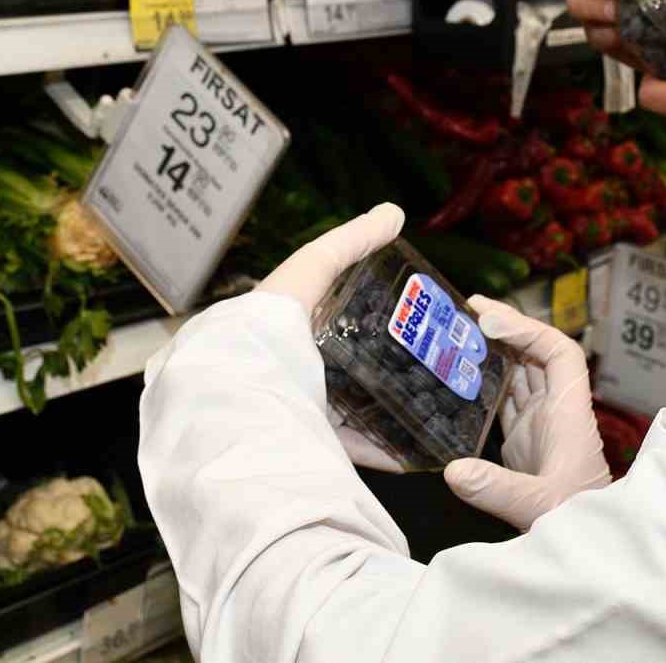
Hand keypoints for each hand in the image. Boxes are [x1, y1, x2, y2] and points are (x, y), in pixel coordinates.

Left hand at [256, 203, 412, 471]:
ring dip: (384, 408)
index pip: (324, 316)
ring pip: (349, 408)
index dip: (361, 311)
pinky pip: (349, 449)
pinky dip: (381, 451)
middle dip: (381, 362)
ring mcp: (296, 410)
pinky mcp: (306, 444)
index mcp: (282, 330)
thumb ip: (349, 244)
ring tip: (428, 399)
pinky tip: (412, 452)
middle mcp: (286, 370)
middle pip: (341, 364)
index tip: (404, 313)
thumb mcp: (309, 274)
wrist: (237, 399)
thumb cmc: (264, 329)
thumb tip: (393, 213)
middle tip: (427, 356)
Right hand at [442, 296, 610, 530]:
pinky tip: (460, 375)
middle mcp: (556, 411)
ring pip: (520, 373)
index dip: (528, 330)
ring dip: (494, 351)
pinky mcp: (525, 443)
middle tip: (465, 309)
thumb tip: (453, 471)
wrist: (592, 548)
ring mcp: (540, 425)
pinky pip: (506, 400)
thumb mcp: (539, 507)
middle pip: (536, 353)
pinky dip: (486, 383)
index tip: (489, 321)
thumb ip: (498, 489)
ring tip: (458, 331)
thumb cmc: (580, 522)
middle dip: (506, 328)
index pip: (559, 353)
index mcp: (569, 414)